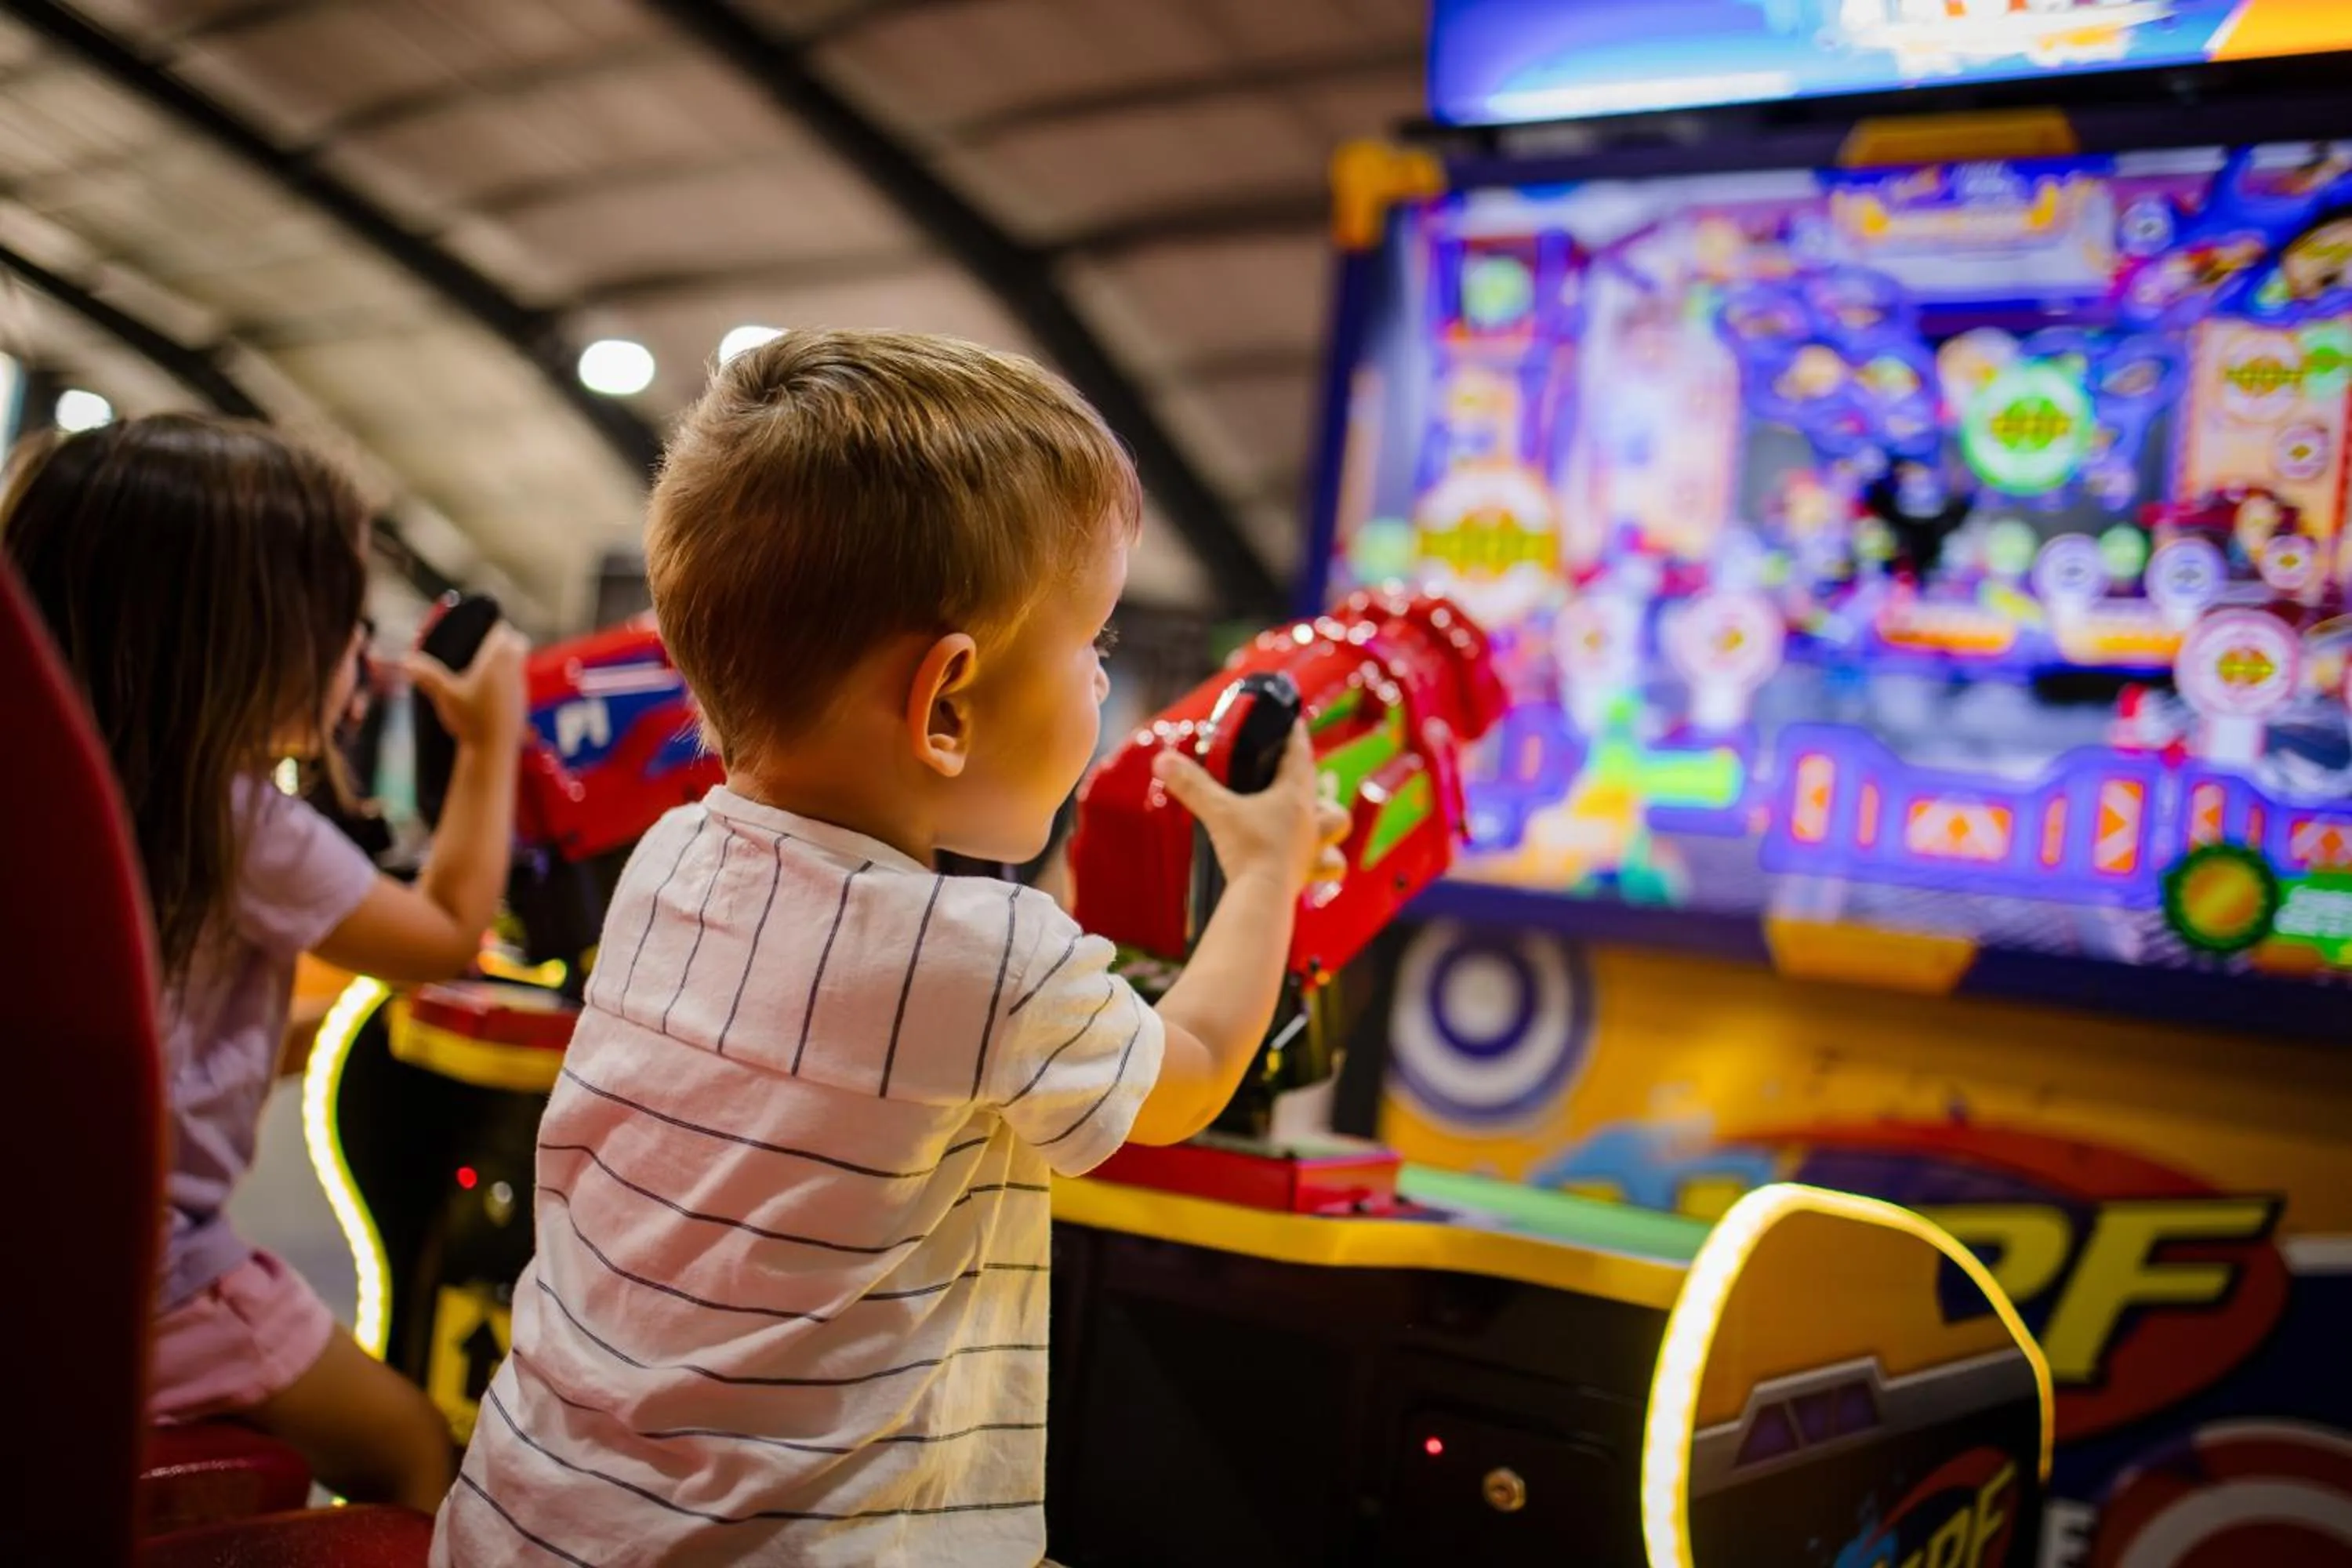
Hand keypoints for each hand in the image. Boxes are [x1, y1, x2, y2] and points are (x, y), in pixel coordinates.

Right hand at [407, 623, 528, 749]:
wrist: (493, 750)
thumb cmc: (471, 719)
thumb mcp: (445, 694)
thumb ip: (427, 675)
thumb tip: (405, 660)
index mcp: (497, 660)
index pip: (503, 631)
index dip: (492, 627)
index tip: (479, 630)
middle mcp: (514, 669)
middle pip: (517, 641)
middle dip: (503, 640)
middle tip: (482, 647)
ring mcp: (521, 686)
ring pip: (520, 662)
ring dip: (506, 660)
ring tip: (482, 668)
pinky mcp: (523, 702)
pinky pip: (518, 682)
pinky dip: (507, 680)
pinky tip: (489, 691)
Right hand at [1152, 722, 1350, 899]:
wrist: (1262, 897)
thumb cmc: (1248, 849)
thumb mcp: (1217, 811)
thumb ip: (1191, 784)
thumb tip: (1162, 760)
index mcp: (1295, 798)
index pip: (1301, 757)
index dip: (1297, 737)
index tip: (1294, 723)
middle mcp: (1311, 823)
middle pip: (1330, 800)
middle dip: (1319, 792)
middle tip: (1298, 788)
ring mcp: (1311, 851)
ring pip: (1336, 833)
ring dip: (1329, 829)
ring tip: (1311, 826)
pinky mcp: (1304, 876)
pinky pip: (1324, 868)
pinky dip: (1318, 864)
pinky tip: (1302, 864)